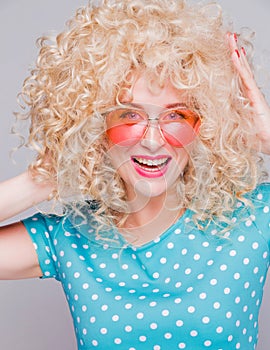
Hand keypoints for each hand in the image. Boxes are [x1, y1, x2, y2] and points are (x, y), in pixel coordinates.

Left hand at [228, 32, 269, 153]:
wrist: (267, 142)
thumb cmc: (251, 137)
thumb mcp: (228, 128)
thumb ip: (216, 124)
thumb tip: (199, 125)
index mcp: (240, 97)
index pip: (232, 77)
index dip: (228, 64)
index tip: (221, 51)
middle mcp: (246, 92)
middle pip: (238, 68)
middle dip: (231, 52)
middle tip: (226, 37)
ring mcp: (252, 93)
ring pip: (242, 69)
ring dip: (235, 53)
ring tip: (230, 39)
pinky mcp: (256, 96)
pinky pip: (246, 78)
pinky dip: (240, 66)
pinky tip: (236, 55)